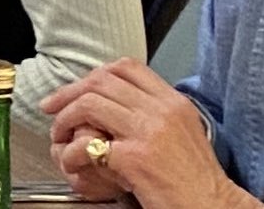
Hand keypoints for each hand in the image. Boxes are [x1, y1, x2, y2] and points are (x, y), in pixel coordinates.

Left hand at [40, 58, 262, 208]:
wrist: (211, 207)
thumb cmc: (195, 179)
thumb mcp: (183, 133)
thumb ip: (155, 114)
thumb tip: (120, 103)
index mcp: (173, 102)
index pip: (127, 67)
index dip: (94, 74)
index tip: (77, 89)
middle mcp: (161, 111)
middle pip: (102, 81)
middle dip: (69, 92)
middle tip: (52, 108)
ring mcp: (148, 132)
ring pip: (89, 104)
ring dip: (65, 119)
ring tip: (60, 136)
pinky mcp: (135, 158)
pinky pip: (87, 144)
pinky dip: (71, 153)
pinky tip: (72, 162)